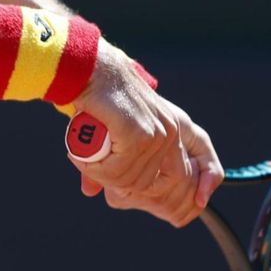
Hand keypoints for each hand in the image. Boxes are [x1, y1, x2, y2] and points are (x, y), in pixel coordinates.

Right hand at [68, 45, 223, 226]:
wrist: (91, 69)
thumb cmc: (97, 99)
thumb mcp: (110, 135)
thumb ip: (106, 163)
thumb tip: (91, 192)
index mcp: (173, 130)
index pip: (189, 172)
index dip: (181, 189)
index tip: (165, 202)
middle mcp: (171, 132)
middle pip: (150, 185)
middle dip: (118, 185)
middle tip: (94, 169)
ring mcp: (157, 134)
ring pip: (130, 180)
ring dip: (101, 174)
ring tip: (82, 155)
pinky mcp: (140, 135)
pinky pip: (117, 171)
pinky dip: (96, 169)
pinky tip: (82, 154)